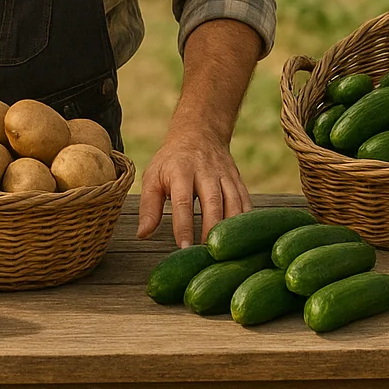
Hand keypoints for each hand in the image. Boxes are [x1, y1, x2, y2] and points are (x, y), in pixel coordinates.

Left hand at [135, 129, 251, 247]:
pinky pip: (245, 202)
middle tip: (206, 254)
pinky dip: (245, 221)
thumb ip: (149, 206)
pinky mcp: (238, 180)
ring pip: (233, 203)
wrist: (199, 133)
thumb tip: (143, 234)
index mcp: (181, 170)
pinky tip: (241, 239)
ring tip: (222, 250)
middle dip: (210, 230)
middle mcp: (206, 172)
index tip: (184, 248)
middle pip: (212, 203)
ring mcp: (225, 175)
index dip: (184, 226)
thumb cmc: (171, 161)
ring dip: (229, 228)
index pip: (183, 201)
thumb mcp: (153, 176)